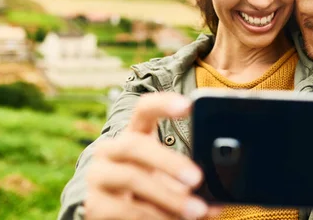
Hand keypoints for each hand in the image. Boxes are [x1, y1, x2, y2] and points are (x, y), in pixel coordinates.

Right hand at [84, 92, 214, 219]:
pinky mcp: (93, 205)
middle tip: (197, 178)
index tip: (189, 105)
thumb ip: (193, 186)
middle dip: (169, 161)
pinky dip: (153, 217)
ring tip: (196, 211)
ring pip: (132, 178)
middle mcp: (110, 150)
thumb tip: (219, 202)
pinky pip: (123, 209)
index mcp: (134, 135)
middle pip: (135, 145)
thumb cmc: (152, 194)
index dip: (163, 104)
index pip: (144, 109)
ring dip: (168, 197)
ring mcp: (97, 176)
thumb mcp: (172, 183)